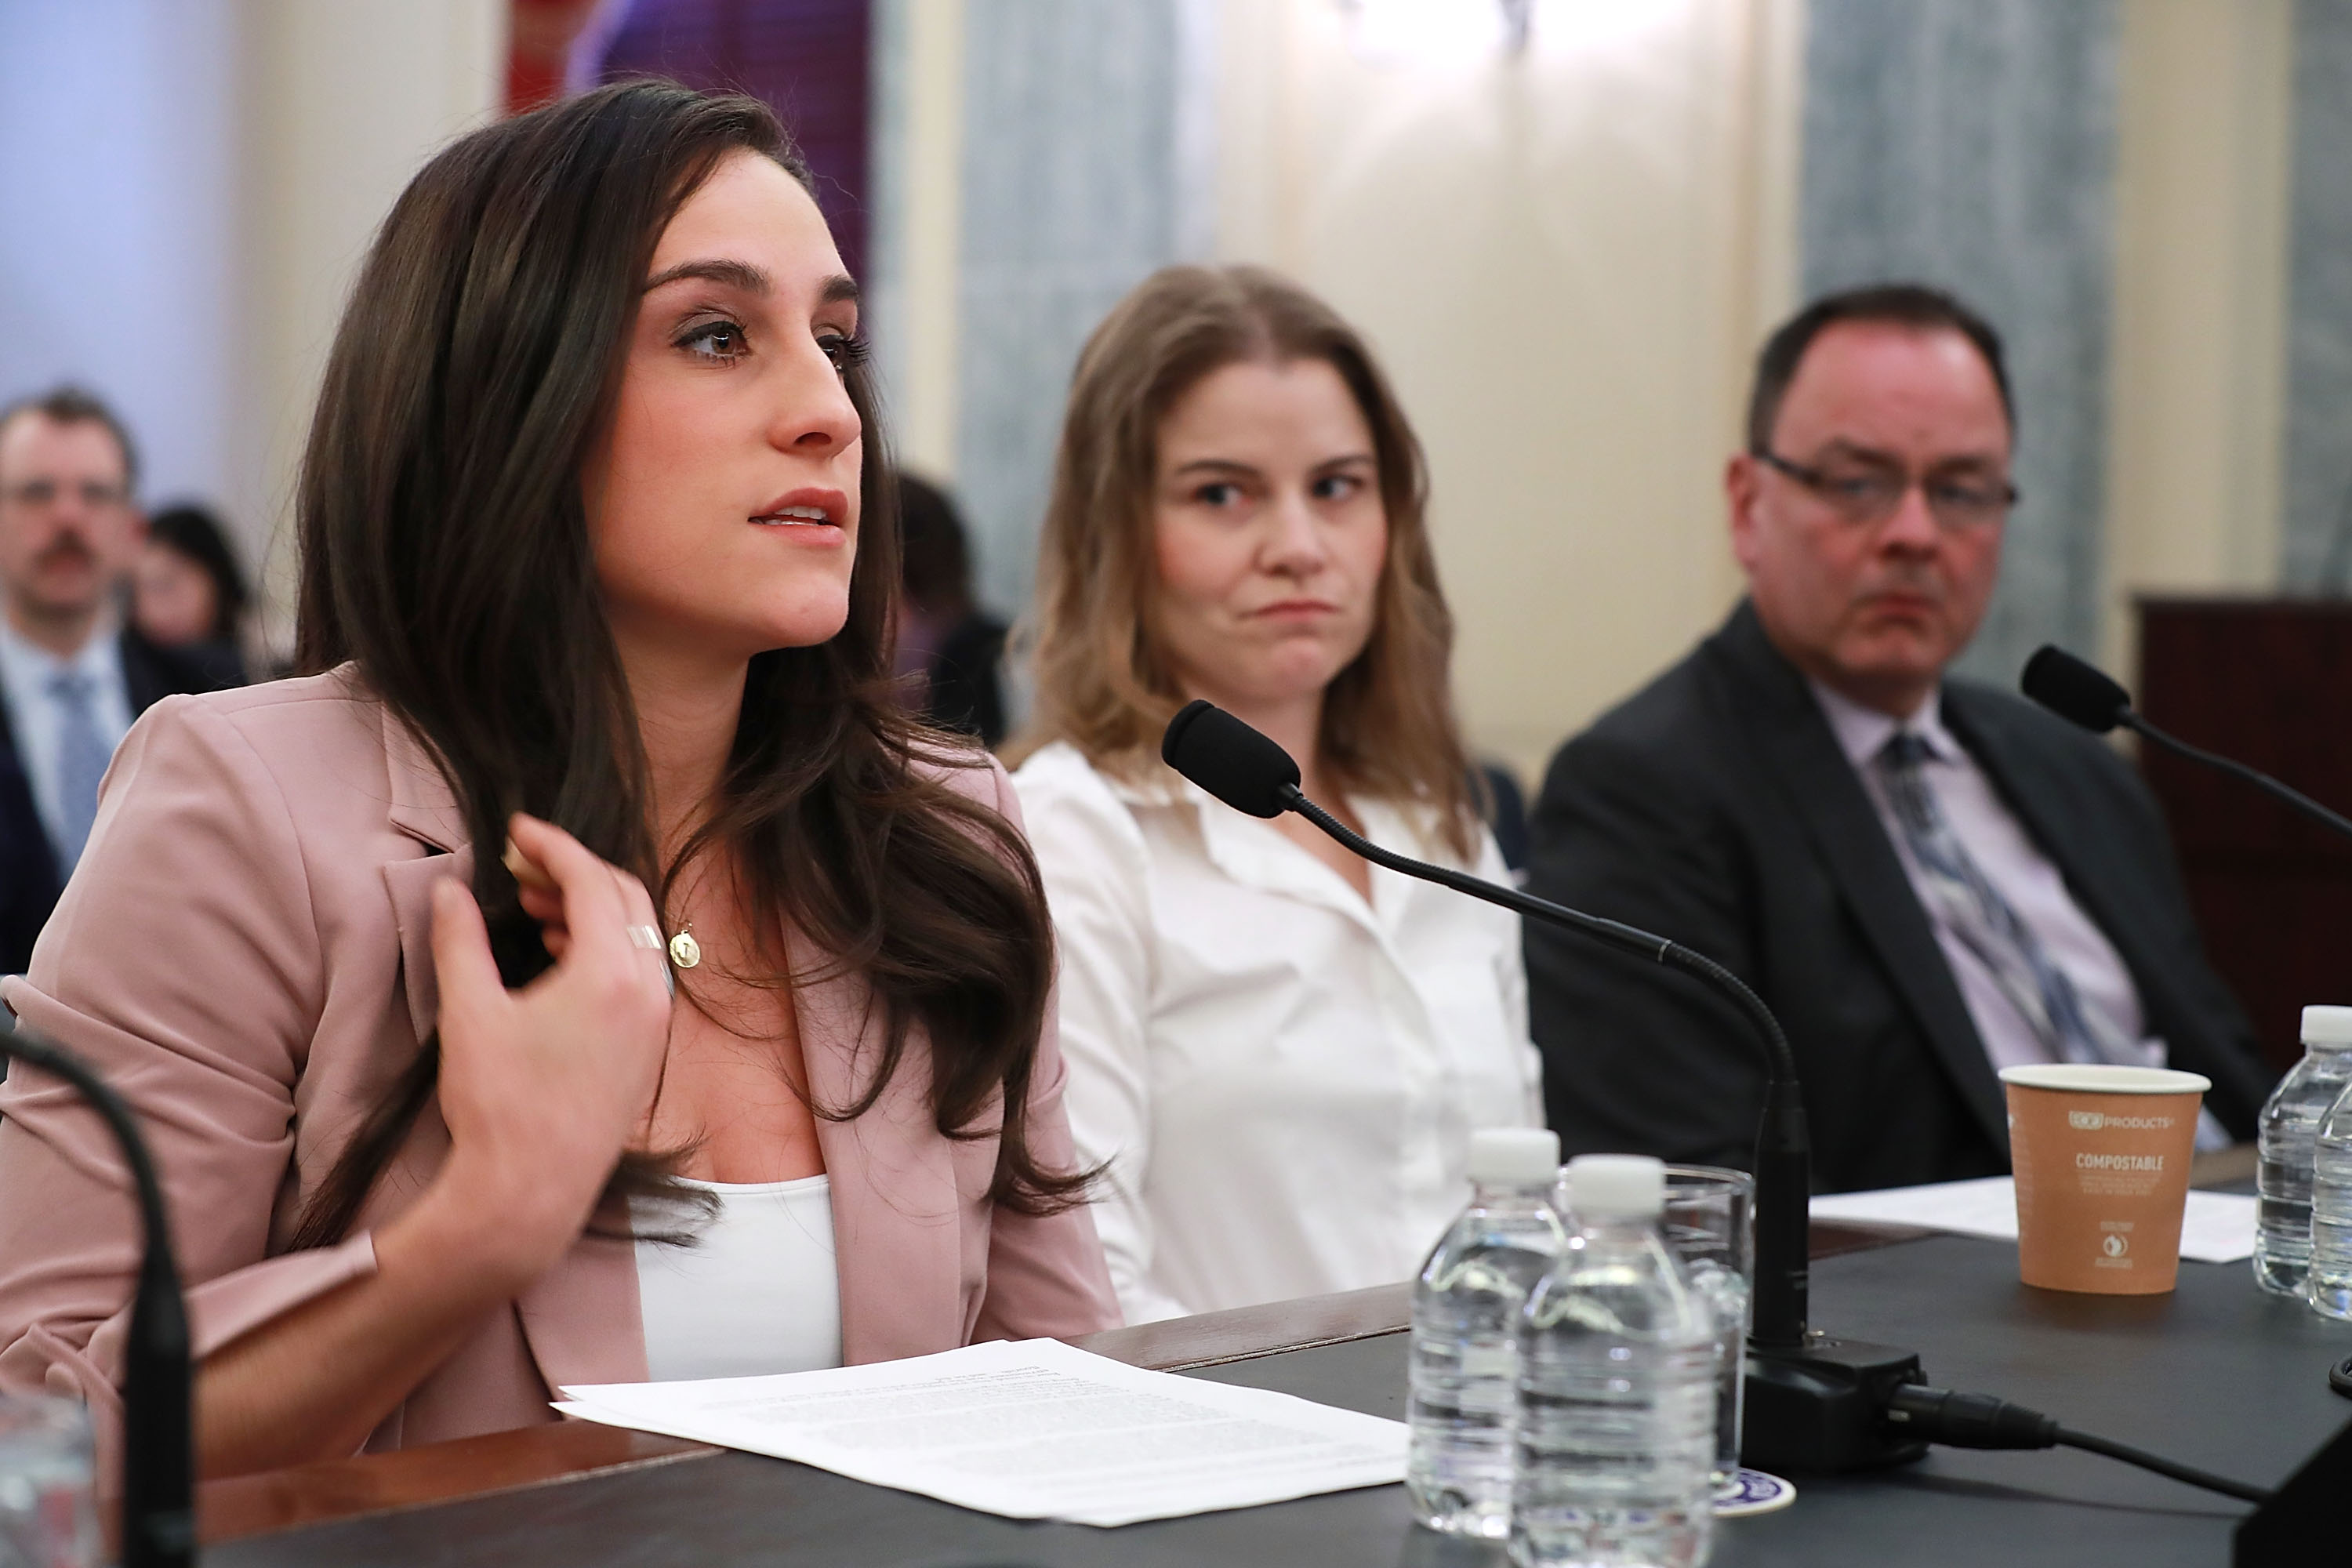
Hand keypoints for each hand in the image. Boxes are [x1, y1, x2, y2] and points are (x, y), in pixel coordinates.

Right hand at [427, 814, 672, 1279]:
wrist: (528, 1193)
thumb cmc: (497, 1107)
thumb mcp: (469, 1013)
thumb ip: (460, 941)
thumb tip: (451, 890)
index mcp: (611, 975)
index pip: (592, 881)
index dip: (553, 846)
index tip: (518, 831)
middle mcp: (648, 994)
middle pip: (626, 898)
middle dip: (576, 871)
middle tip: (524, 864)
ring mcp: (656, 1023)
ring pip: (638, 935)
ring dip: (591, 909)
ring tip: (535, 905)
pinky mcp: (649, 1049)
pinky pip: (640, 973)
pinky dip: (605, 947)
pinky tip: (560, 951)